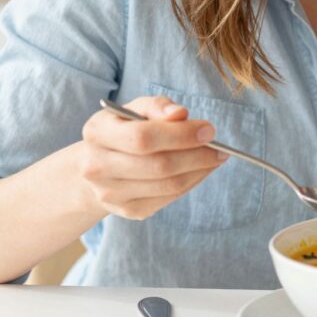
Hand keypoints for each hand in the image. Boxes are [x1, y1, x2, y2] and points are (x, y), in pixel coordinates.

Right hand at [76, 95, 228, 220]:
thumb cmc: (124, 129)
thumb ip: (157, 106)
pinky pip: (169, 198)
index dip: (180, 135)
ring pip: (168, 185)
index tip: (209, 130)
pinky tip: (202, 170)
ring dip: (199, 170)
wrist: (98, 165)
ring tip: (216, 157)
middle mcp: (96, 167)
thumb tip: (180, 114)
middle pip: (158, 165)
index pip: (143, 138)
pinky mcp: (128, 210)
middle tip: (220, 148)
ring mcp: (110, 193)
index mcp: (97, 133)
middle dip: (196, 155)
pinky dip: (192, 182)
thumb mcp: (135, 109)